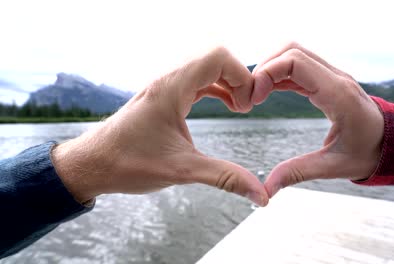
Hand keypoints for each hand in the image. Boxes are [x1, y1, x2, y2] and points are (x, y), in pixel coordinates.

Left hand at [52, 47, 268, 205]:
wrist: (92, 164)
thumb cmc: (128, 163)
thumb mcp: (182, 170)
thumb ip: (224, 178)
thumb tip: (260, 195)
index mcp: (172, 88)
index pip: (218, 57)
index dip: (242, 76)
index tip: (248, 105)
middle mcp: (168, 80)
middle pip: (215, 59)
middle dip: (238, 79)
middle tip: (246, 107)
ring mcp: (165, 87)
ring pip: (206, 69)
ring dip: (228, 83)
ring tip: (239, 108)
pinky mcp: (163, 97)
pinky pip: (197, 82)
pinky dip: (216, 89)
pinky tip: (225, 106)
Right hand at [252, 42, 383, 197]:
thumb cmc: (369, 154)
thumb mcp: (333, 167)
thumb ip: (297, 173)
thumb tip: (265, 190)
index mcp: (337, 94)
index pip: (294, 62)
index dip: (266, 74)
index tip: (254, 99)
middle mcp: (335, 78)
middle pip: (291, 50)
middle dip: (264, 68)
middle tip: (251, 96)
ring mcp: (333, 76)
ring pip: (294, 54)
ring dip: (271, 69)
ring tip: (256, 95)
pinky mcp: (329, 80)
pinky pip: (299, 67)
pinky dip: (280, 74)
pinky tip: (268, 92)